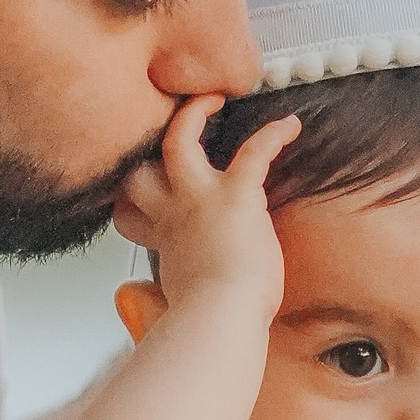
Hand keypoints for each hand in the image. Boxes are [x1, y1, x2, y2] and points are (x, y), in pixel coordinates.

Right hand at [109, 95, 299, 329]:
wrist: (220, 317)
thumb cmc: (209, 319)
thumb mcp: (174, 306)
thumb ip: (156, 303)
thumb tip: (149, 311)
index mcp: (164, 242)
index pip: (129, 215)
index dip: (128, 206)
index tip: (137, 205)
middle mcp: (174, 215)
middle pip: (137, 173)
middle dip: (144, 158)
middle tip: (163, 140)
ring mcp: (200, 199)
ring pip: (179, 141)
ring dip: (193, 117)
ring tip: (210, 100)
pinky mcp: (236, 194)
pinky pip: (255, 151)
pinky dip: (274, 135)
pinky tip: (290, 126)